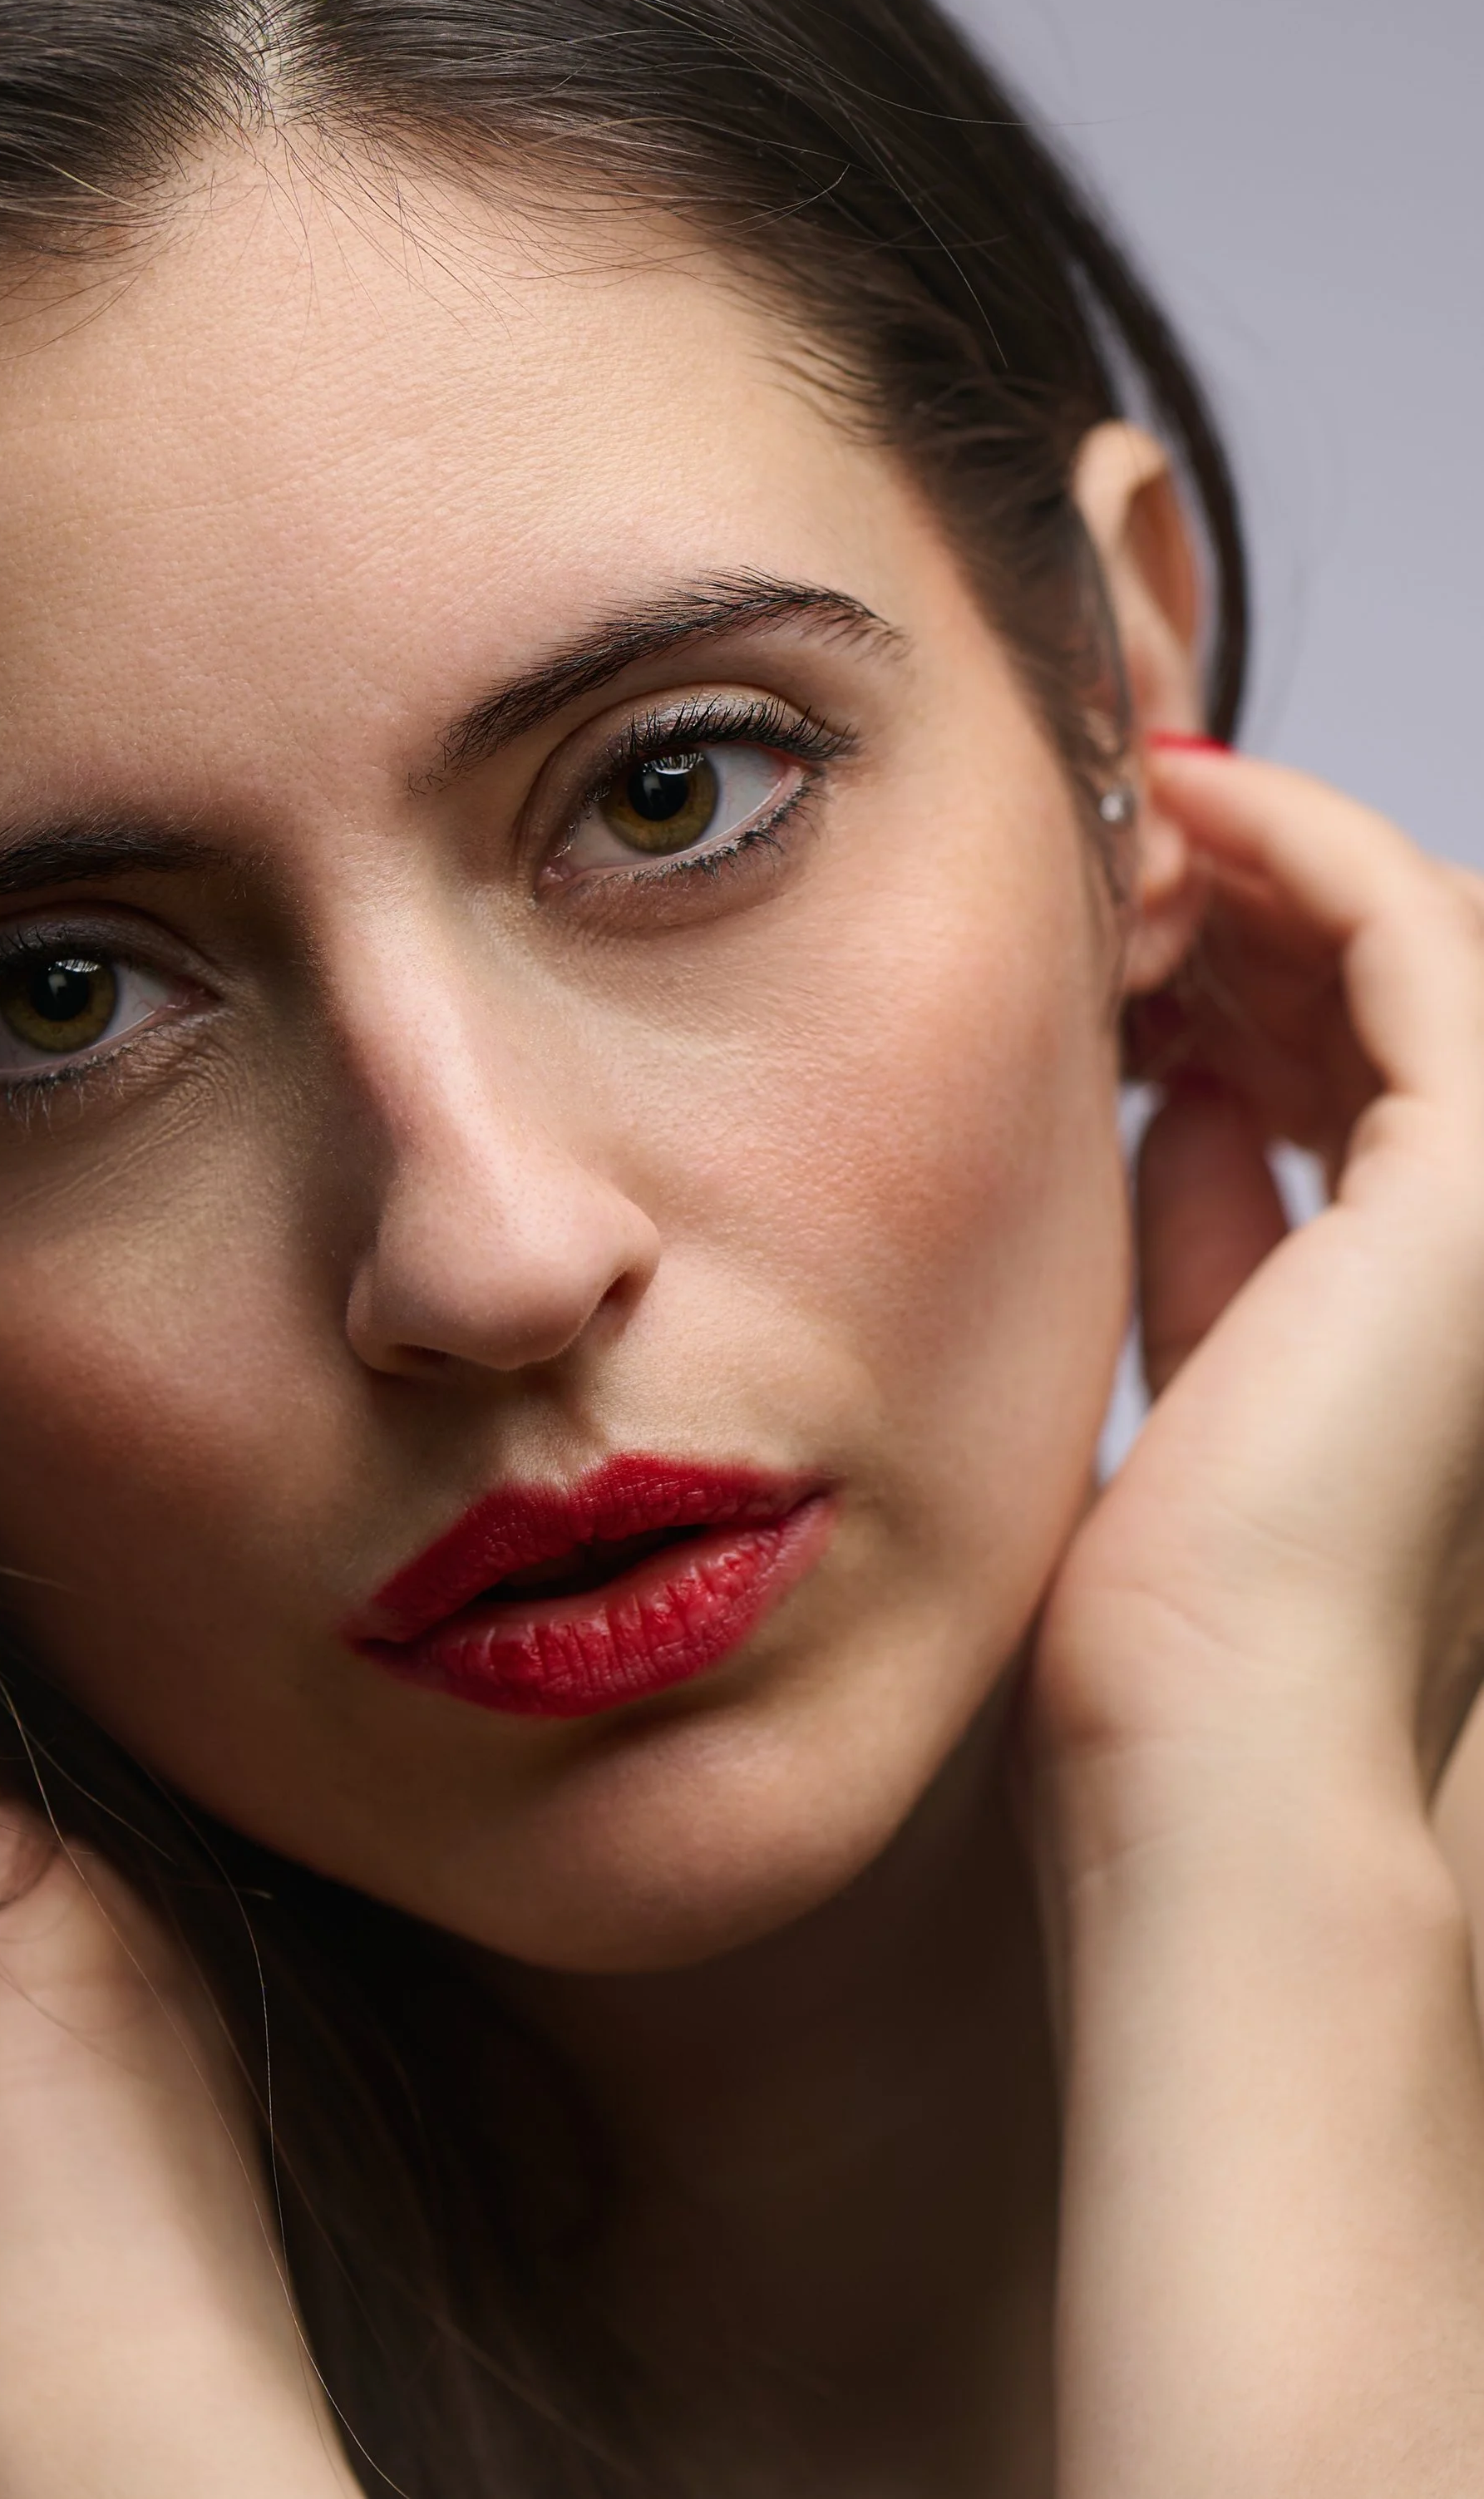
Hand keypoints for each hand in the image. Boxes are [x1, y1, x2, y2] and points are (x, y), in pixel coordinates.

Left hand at [1036, 742, 1483, 1834]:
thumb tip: (1190, 1108)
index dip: (1252, 982)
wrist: (1220, 1746)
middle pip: (1398, 992)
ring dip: (1270, 872)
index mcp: (1449, 1298)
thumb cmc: (1184, 1618)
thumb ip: (1221, 1236)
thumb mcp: (1200, 1372)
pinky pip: (1399, 920)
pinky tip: (1185, 812)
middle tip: (1111, 892)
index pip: (1374, 1072)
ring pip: (1414, 941)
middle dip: (1254, 920)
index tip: (1118, 957)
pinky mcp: (1481, 1168)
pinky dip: (1295, 842)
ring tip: (1130, 851)